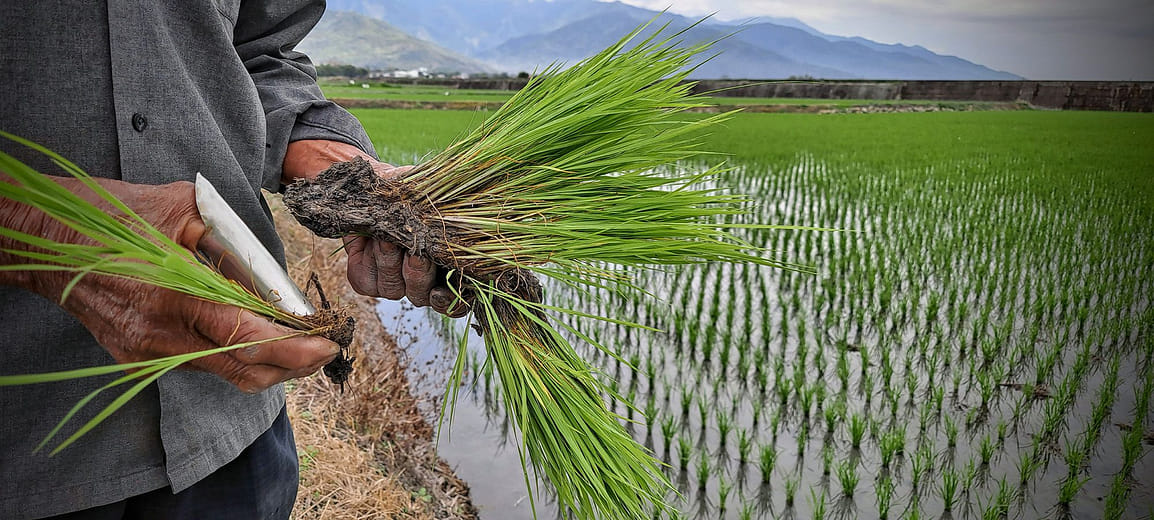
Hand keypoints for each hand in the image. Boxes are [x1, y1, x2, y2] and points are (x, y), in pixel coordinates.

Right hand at [0, 177, 339, 392]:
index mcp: (172, 297)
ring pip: (226, 372)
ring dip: (268, 361)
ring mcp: (148, 353)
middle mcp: (161, 336)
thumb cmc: (110, 215)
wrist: (44, 242)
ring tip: (298, 339)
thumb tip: (273, 276)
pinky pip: (201, 363)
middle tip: (326, 345)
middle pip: (246, 370)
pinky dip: (234, 353)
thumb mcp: (182, 210)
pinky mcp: (140, 357)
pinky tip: (252, 332)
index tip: (328, 342)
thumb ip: (233, 243)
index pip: (248, 340)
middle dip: (295, 363)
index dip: (295, 348)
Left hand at [284, 140, 467, 316]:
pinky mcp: (365, 281)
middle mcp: (421, 283)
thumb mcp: (435, 194)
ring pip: (394, 289)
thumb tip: (467, 217)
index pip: (454, 300)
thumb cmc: (413, 190)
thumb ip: (451, 209)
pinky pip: (368, 282)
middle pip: (422, 296)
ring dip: (390, 261)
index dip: (450, 301)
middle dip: (418, 273)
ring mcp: (392, 284)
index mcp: (445, 268)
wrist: (373, 187)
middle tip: (416, 252)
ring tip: (387, 236)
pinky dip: (369, 259)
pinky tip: (372, 239)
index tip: (441, 290)